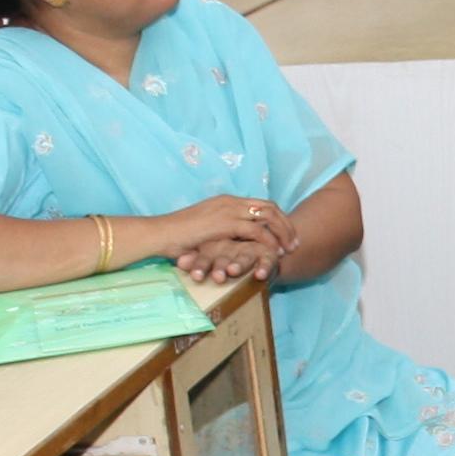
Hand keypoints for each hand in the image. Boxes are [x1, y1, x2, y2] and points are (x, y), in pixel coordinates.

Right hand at [146, 195, 294, 280]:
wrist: (159, 234)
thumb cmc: (175, 237)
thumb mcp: (203, 231)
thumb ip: (220, 232)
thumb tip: (230, 244)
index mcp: (225, 201)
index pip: (260, 204)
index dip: (277, 219)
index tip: (286, 235)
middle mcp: (230, 202)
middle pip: (270, 207)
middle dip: (286, 225)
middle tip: (295, 242)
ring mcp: (228, 210)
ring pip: (268, 216)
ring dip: (283, 233)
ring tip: (290, 250)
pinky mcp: (226, 224)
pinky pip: (258, 231)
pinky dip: (270, 242)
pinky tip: (275, 254)